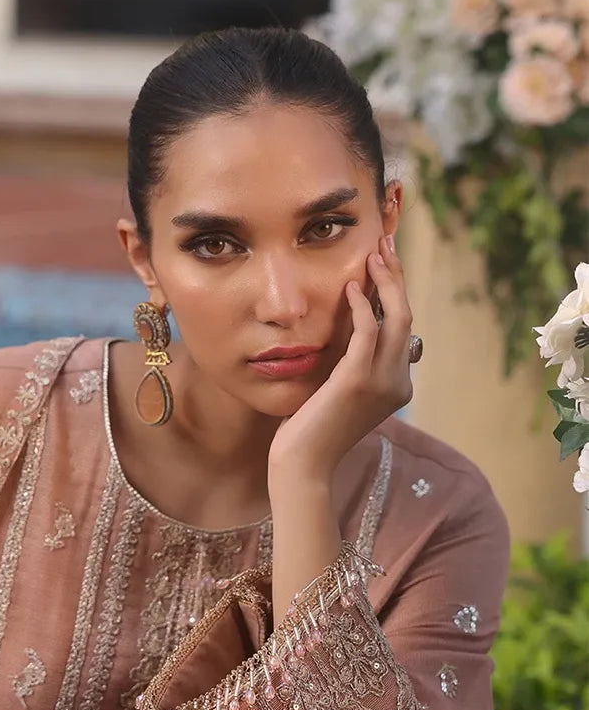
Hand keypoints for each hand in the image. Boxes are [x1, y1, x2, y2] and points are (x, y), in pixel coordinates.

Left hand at [268, 234, 413, 482]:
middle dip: (397, 278)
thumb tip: (351, 328)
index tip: (384, 264)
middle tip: (385, 245)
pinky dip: (364, 305)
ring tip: (372, 254)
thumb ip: (350, 362)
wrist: (303, 464)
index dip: (396, 293)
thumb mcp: (338, 390)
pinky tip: (351, 288)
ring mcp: (382, 383)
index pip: (402, 329)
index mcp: (397, 386)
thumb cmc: (312, 430)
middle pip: (406, 317)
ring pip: (397, 318)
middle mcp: (398, 383)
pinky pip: (369, 332)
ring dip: (386, 282)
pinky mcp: (358, 380)